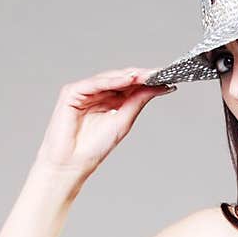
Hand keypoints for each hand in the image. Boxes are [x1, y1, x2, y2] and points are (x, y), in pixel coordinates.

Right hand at [32, 66, 174, 177]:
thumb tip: (156, 88)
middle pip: (120, 79)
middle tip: (159, 73)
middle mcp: (96, 94)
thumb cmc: (94, 147)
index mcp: (109, 101)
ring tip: (146, 75)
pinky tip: (127, 80)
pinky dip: (111, 81)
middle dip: (140, 76)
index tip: (166, 78)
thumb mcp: (123, 121)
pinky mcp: (71, 92)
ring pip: (109, 78)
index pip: (129, 87)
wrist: (72, 163)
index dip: (146, 82)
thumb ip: (137, 102)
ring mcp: (84, 92)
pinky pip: (94, 83)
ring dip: (128, 76)